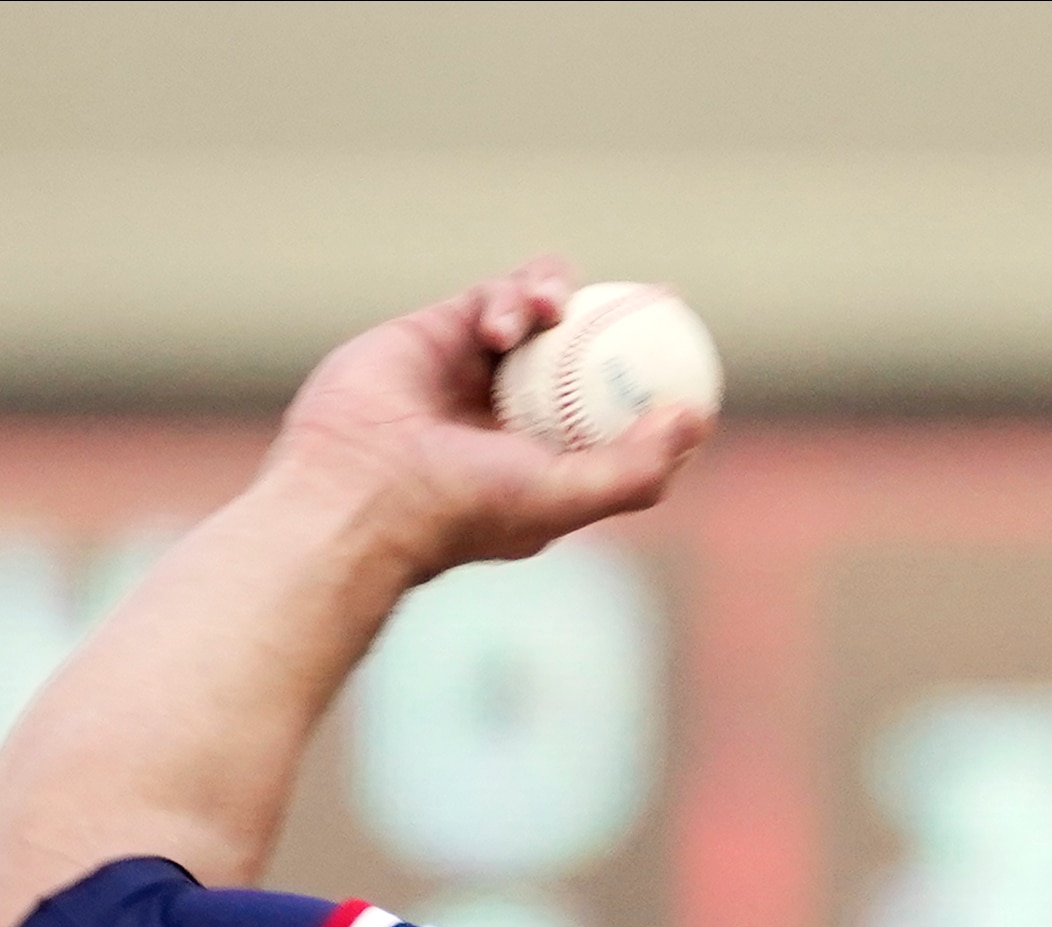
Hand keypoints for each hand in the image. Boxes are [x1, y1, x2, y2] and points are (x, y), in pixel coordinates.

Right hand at [265, 256, 709, 580]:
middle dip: (624, 322)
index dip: (655, 380)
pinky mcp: (438, 331)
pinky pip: (494, 296)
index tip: (691, 352)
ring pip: (542, 314)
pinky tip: (506, 324)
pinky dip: (511, 298)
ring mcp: (477, 370)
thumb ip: (637, 467)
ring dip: (557, 299)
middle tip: (660, 298)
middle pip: (586, 352)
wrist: (357, 489)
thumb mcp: (566, 497)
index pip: (617, 410)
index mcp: (550, 457)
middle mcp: (517, 412)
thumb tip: (695, 419)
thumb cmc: (461, 506)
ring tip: (551, 311)